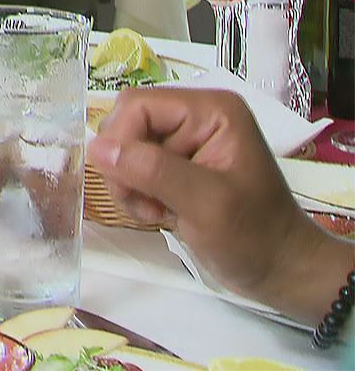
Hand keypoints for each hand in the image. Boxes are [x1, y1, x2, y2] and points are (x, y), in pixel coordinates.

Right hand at [88, 87, 353, 320]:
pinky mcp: (176, 165)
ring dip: (130, 186)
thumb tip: (96, 148)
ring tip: (159, 212)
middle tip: (149, 203)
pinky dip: (136, 194)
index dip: (122, 142)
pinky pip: (132, 168)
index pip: (137, 106)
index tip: (130, 186)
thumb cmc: (254, 235)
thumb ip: (153, 171)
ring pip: (123, 149)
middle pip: (126, 124)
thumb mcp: (206, 203)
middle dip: (126, 168)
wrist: (279, 270)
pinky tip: (161, 213)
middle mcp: (195, 117)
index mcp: (211, 111)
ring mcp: (185, 142)